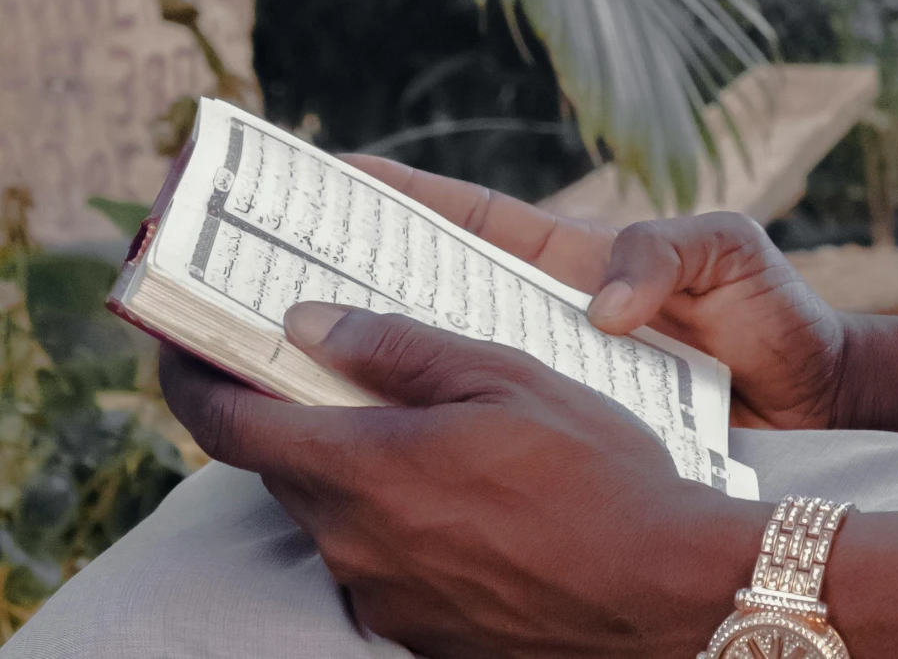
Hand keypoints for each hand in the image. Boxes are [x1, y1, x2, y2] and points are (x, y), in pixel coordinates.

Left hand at [160, 305, 764, 658]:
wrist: (662, 592)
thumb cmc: (593, 470)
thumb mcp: (503, 374)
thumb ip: (398, 348)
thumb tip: (309, 326)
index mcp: (365, 469)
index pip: (230, 427)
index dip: (192, 381)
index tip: (179, 346)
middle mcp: (354, 544)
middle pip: (281, 469)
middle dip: (287, 414)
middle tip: (320, 362)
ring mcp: (384, 597)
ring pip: (332, 515)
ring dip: (349, 467)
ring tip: (417, 425)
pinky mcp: (418, 632)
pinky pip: (377, 560)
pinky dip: (391, 516)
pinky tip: (458, 492)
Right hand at [341, 156, 848, 430]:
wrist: (819, 394)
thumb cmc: (773, 307)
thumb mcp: (729, 252)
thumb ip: (666, 254)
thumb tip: (604, 307)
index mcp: (575, 255)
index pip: (471, 216)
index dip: (402, 193)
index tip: (330, 171)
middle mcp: (554, 310)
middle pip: (440, 288)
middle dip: (364, 276)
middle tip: (279, 276)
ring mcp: (560, 370)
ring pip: (456, 364)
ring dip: (391, 361)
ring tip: (305, 368)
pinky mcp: (577, 430)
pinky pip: (501, 429)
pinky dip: (453, 437)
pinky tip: (401, 458)